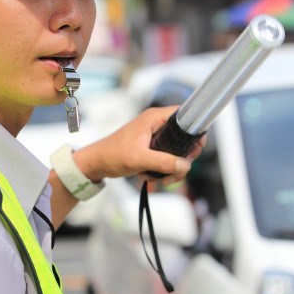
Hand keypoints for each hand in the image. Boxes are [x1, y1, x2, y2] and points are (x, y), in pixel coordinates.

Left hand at [73, 105, 204, 185]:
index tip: (197, 147)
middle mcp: (156, 125)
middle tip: (176, 171)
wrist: (97, 164)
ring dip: (172, 169)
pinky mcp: (152, 149)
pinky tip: (150, 176)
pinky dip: (163, 171)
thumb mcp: (140, 159)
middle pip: (184, 138)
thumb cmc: (113, 155)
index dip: (195, 130)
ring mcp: (155, 137)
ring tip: (158, 178)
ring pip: (176, 152)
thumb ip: (164, 162)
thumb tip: (186, 166)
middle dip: (183, 158)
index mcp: (154, 118)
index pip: (184, 115)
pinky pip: (167, 160)